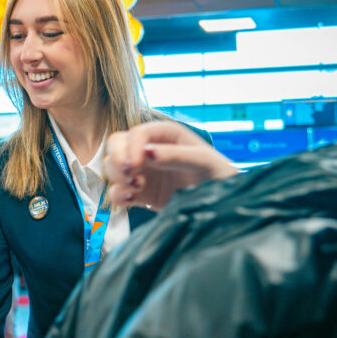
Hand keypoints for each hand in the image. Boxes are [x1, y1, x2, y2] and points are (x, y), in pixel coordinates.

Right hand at [104, 122, 236, 210]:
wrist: (223, 204)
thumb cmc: (218, 174)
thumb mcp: (202, 161)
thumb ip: (175, 156)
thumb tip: (146, 152)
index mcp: (165, 135)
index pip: (137, 133)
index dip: (131, 146)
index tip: (135, 164)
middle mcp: (149, 150)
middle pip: (116, 145)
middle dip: (117, 158)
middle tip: (127, 173)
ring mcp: (143, 173)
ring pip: (112, 167)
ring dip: (116, 177)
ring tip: (136, 187)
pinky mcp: (140, 195)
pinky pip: (117, 192)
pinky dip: (118, 195)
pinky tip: (132, 199)